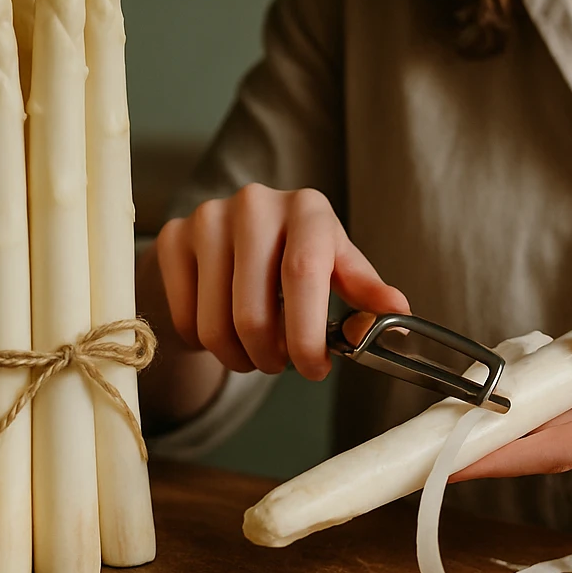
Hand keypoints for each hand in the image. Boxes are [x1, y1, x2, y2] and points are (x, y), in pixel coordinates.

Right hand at [151, 184, 407, 380]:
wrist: (232, 243)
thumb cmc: (295, 259)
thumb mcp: (337, 268)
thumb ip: (365, 291)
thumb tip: (398, 313)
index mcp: (308, 209)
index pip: (302, 275)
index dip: (307, 333)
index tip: (313, 368)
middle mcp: (256, 204)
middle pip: (254, 311)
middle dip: (271, 357)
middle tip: (281, 365)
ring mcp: (208, 217)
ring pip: (216, 324)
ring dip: (239, 358)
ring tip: (254, 352)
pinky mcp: (172, 237)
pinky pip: (185, 319)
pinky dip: (204, 343)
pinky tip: (221, 329)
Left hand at [453, 293, 571, 479]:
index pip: (564, 445)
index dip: (503, 453)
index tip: (450, 460)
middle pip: (549, 445)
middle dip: (487, 440)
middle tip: (424, 427)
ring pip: (562, 429)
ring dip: (512, 418)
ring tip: (458, 394)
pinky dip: (546, 401)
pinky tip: (525, 375)